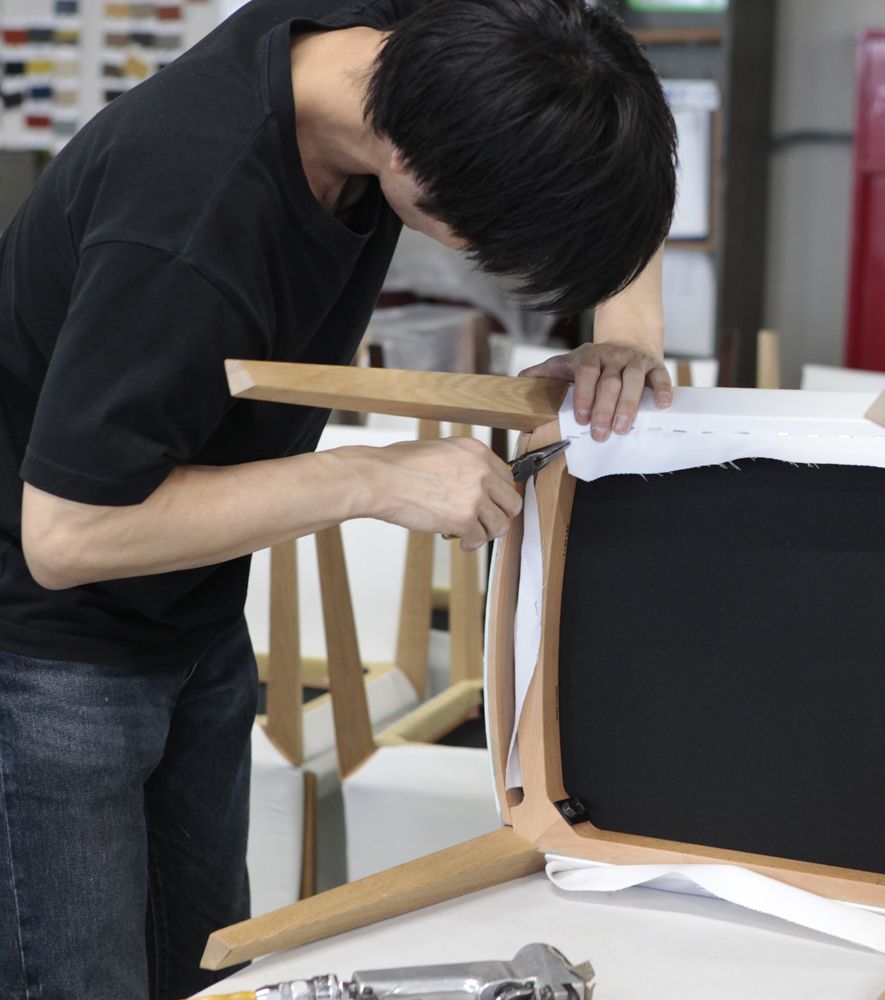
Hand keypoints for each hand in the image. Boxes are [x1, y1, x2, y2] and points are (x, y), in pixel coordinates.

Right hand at [351, 437, 522, 550]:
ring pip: (501, 524)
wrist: (379, 479)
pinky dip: (472, 544)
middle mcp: (481, 470)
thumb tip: (474, 482)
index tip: (490, 504)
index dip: (498, 495)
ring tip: (473, 534)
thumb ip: (463, 463)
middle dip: (499, 515)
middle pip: (511, 502)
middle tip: (486, 522)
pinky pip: (480, 538)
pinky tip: (462, 542)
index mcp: (476, 451)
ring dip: (487, 533)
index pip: (506, 477)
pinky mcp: (464, 518)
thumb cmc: (398, 465)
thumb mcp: (440, 450)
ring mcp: (475, 495)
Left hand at [519, 341, 671, 441]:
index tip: (582, 420)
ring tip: (623, 428)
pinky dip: (663, 390)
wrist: (626, 341)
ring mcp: (634, 361)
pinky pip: (660, 376)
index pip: (586, 374)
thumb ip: (544, 373)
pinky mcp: (654, 365)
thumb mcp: (566, 364)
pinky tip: (662, 406)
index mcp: (588, 357)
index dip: (584, 396)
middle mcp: (612, 357)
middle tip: (600, 434)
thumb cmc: (594, 363)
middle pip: (609, 382)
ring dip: (629, 405)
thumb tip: (519, 380)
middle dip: (605, 409)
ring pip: (634, 380)